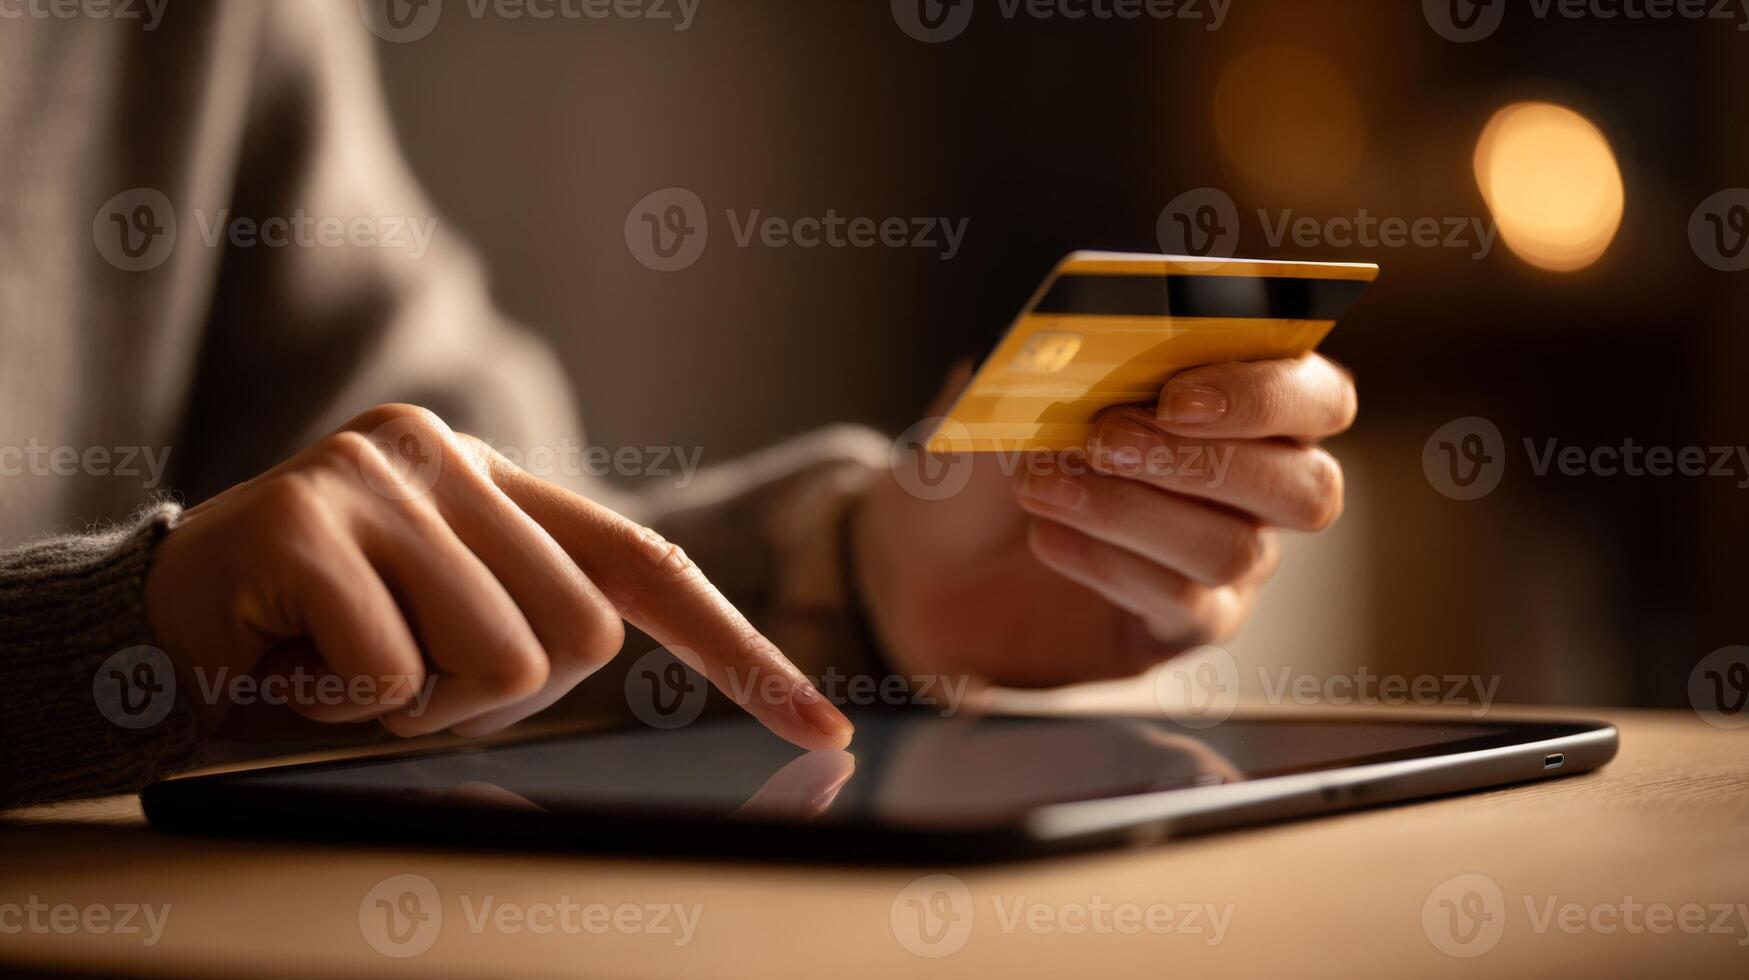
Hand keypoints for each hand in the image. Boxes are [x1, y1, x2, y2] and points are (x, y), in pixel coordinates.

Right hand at [145, 404, 852, 747]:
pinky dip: (345, 703)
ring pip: (497, 661)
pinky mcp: (309, 520)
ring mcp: (378, 479)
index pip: (646, 567)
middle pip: (578, 639)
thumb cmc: (327, 629)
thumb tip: (621, 659)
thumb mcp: (446, 612)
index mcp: (501, 481)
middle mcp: (449, 459)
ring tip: (349, 665)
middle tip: (405, 678)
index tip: (824, 726)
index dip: (739, 651)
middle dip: (497, 698)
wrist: (169, 608)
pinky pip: (390, 674)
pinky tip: (294, 663)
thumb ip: (533, 612)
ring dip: (421, 705)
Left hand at [853, 355, 1355, 687]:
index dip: (1265, 395)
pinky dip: (1109, 564)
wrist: (927, 558)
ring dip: (1135, 511)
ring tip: (1043, 484)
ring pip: (1236, 551)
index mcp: (1238, 404)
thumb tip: (1084, 345)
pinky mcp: (1181, 627)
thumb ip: (1063, 363)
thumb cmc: (988, 460)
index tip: (1177, 392)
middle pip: (1307, 488)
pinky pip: (1184, 605)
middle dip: (1207, 460)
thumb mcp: (1009, 397)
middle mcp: (1255, 486)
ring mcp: (1226, 561)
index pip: (1316, 397)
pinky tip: (1046, 539)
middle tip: (1105, 439)